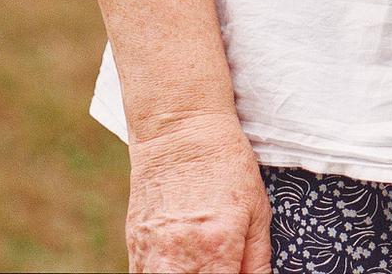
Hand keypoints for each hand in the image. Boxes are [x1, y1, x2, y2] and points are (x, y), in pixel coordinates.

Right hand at [124, 113, 270, 273]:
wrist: (180, 131)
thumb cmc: (226, 165)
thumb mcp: (258, 211)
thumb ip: (257, 261)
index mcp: (217, 250)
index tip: (236, 273)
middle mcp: (179, 260)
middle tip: (219, 266)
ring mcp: (150, 256)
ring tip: (200, 263)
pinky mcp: (133, 247)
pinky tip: (179, 263)